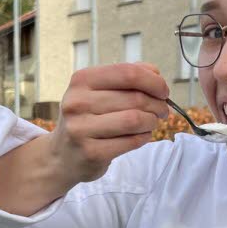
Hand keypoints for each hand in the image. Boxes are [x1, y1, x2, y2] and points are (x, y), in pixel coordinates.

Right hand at [47, 62, 170, 184]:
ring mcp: (81, 129)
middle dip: (157, 104)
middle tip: (162, 110)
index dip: (153, 81)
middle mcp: (77, 102)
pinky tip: (141, 135)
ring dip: (152, 121)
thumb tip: (154, 73)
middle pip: (135, 98)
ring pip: (135, 119)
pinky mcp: (91, 152)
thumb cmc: (88, 118)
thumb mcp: (97, 91)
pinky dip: (144, 137)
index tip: (164, 91)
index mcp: (81, 80)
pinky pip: (132, 141)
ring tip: (151, 122)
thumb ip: (126, 77)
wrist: (62, 155)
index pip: (128, 73)